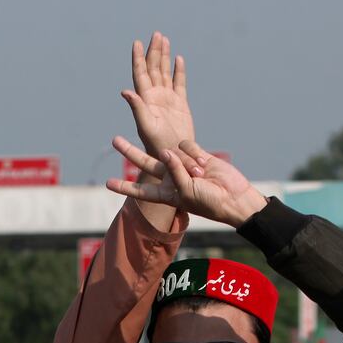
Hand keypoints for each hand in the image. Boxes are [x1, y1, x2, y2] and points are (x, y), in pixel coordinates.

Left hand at [107, 140, 265, 226]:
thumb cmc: (209, 202)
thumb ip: (174, 171)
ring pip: (172, 153)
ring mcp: (183, 165)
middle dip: (130, 151)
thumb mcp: (187, 192)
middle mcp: (171, 178)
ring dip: (186, 162)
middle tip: (115, 140)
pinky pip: (188, 146)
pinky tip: (205, 164)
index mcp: (166, 193)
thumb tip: (165, 151)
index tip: (108, 183)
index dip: (124, 187)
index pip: (141, 190)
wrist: (234, 197)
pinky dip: (195, 154)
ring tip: (200, 175)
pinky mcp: (197, 154)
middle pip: (145, 163)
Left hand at [121, 32, 193, 158]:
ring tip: (164, 39)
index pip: (140, 74)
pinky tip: (178, 59)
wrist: (174, 156)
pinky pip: (179, 83)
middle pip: (153, 68)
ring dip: (164, 56)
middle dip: (153, 51)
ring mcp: (167, 99)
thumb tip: (125, 91)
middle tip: (155, 34)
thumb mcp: (146, 126)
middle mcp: (154, 97)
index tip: (137, 42)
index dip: (138, 58)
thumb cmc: (157, 145)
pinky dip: (178, 71)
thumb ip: (137, 108)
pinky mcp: (180, 104)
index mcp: (145, 100)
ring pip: (164, 72)